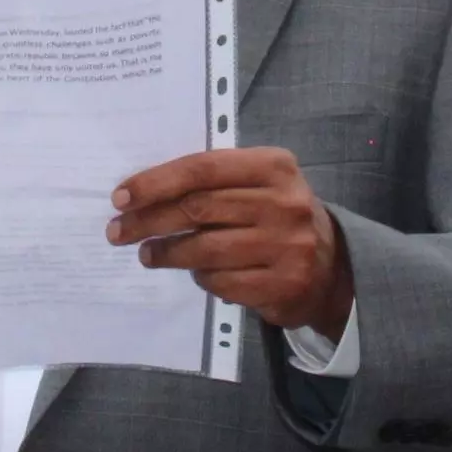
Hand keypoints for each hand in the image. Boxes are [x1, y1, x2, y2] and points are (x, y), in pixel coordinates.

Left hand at [107, 147, 352, 335]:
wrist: (332, 267)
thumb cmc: (277, 217)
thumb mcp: (258, 185)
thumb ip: (213, 181)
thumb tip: (143, 193)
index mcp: (274, 166)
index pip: (202, 169)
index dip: (156, 182)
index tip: (121, 197)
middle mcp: (284, 203)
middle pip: (198, 209)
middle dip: (150, 221)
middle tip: (119, 231)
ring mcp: (287, 246)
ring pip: (205, 250)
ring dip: (167, 253)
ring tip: (148, 254)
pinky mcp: (284, 284)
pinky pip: (222, 282)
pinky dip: (200, 278)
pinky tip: (194, 272)